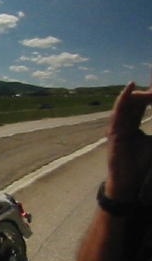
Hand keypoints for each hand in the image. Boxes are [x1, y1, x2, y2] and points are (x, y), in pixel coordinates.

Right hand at [106, 72, 151, 201]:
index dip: (150, 93)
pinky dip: (123, 98)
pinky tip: (131, 87)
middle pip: (135, 101)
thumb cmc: (140, 164)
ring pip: (127, 103)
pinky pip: (118, 110)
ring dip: (138, 90)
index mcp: (132, 125)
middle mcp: (123, 123)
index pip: (142, 104)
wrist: (128, 181)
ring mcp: (116, 126)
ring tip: (145, 78)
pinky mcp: (113, 130)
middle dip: (145, 89)